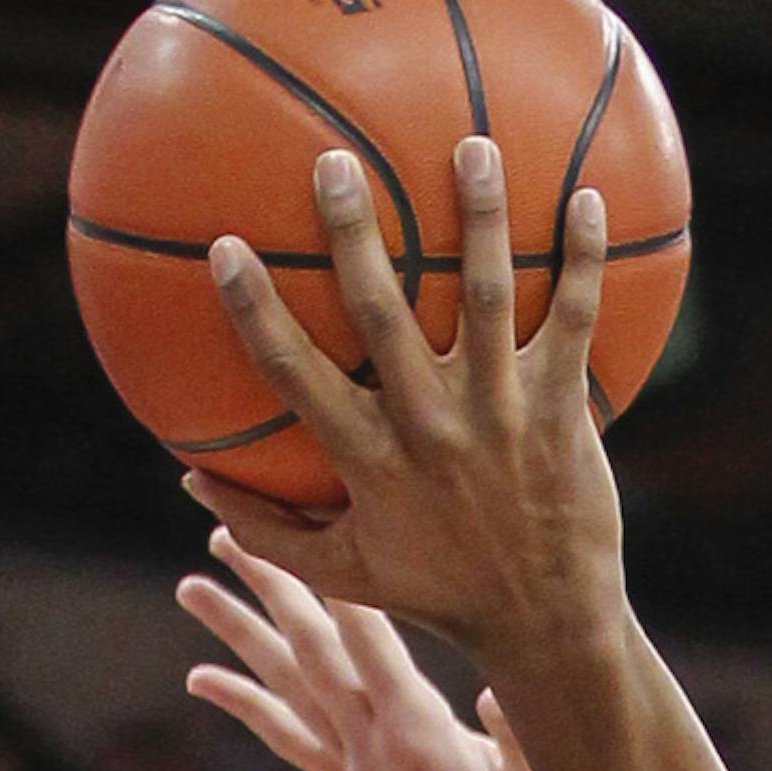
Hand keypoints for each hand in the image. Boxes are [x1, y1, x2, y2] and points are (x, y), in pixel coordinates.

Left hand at [178, 531, 567, 770]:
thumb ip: (518, 744)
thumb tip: (495, 695)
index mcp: (416, 730)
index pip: (367, 637)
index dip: (334, 577)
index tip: (300, 520)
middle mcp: (371, 741)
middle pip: (309, 647)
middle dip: (268, 584)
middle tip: (220, 528)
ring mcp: (353, 763)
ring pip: (284, 683)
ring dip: (236, 632)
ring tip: (189, 586)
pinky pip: (284, 735)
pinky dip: (241, 703)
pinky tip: (200, 678)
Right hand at [183, 136, 622, 673]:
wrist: (548, 625)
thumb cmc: (440, 595)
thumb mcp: (344, 574)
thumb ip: (266, 528)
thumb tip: (188, 479)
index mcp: (370, 460)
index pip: (296, 375)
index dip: (256, 311)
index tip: (225, 247)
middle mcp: (432, 427)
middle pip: (384, 313)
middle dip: (355, 234)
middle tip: (333, 162)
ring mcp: (501, 413)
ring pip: (488, 296)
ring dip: (481, 216)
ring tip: (475, 144)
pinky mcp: (561, 410)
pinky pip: (574, 320)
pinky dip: (580, 261)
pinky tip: (583, 197)